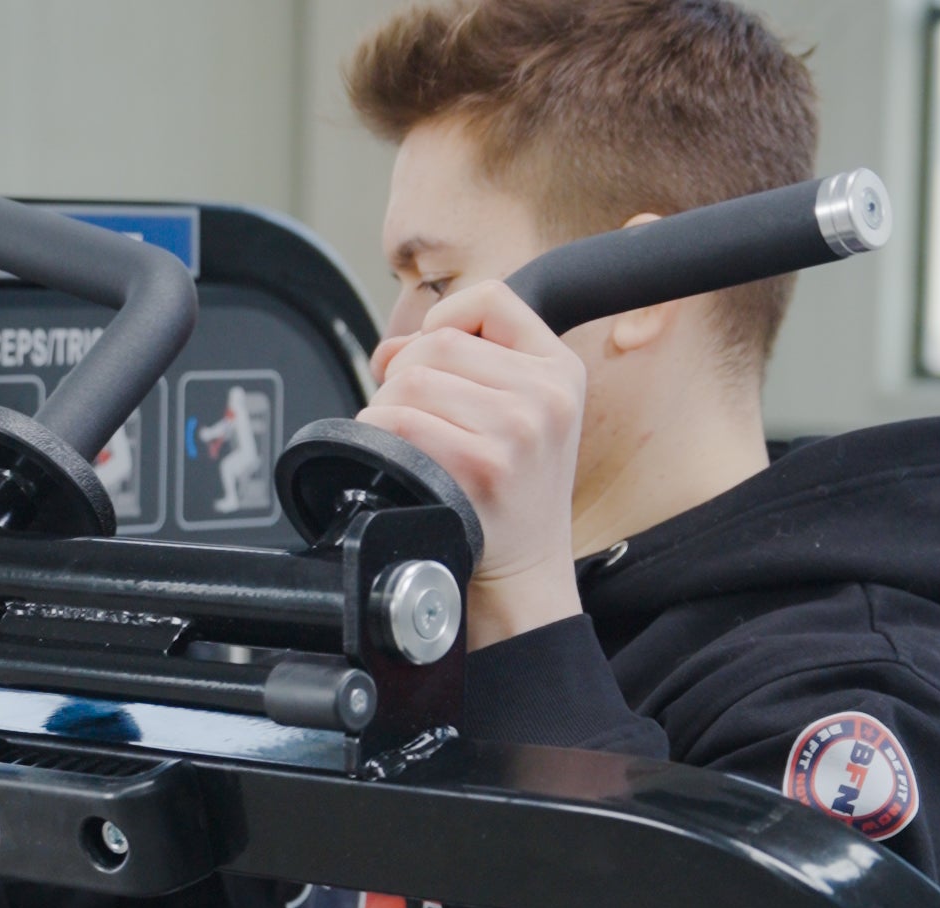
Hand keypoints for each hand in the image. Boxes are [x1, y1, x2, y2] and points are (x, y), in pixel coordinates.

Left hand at [363, 281, 585, 648]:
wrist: (522, 576)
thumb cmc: (511, 500)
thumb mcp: (523, 418)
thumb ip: (470, 368)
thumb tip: (394, 348)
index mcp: (561, 371)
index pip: (490, 300)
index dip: (444, 320)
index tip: (429, 354)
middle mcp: (545, 395)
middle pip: (439, 343)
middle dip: (403, 373)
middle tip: (403, 411)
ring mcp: (516, 430)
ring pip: (414, 379)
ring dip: (385, 406)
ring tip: (399, 438)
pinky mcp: (482, 466)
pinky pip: (402, 423)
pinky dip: (378, 434)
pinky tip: (391, 457)